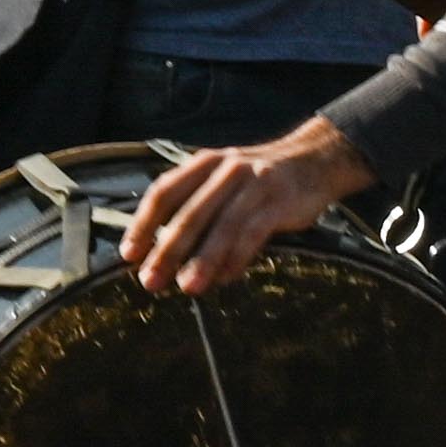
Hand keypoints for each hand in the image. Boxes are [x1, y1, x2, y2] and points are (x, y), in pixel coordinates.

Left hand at [123, 120, 372, 289]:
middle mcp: (226, 170)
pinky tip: (226, 278)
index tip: (130, 254)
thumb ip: (198, 208)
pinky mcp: (279, 201)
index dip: (144, 224)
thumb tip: (164, 253)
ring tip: (188, 287)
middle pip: (190, 212)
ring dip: (203, 260)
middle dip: (167, 250)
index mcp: (204, 164)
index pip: (164, 192)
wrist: (315, 160)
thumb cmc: (261, 179)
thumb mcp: (223, 181)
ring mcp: (254, 184)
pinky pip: (253, 233)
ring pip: (222, 226)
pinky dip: (238, 257)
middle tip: (151, 281)